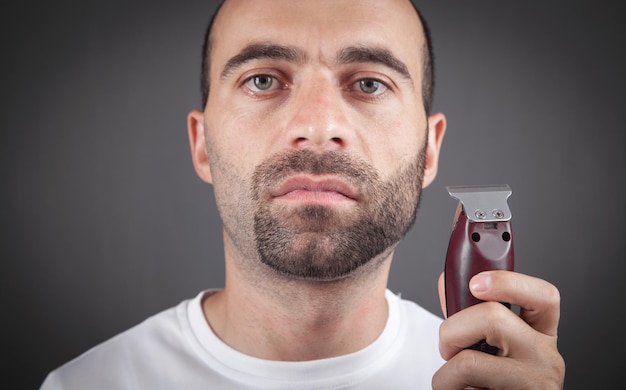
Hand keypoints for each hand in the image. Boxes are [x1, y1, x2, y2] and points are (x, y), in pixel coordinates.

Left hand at [432, 271, 564, 388]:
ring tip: (452, 382)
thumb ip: (469, 315)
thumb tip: (447, 282)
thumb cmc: (494, 382)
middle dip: (452, 329)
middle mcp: (547, 357)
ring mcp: (536, 384)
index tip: (475, 283)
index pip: (544, 295)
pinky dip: (448, 389)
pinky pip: (465, 388)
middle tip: (448, 349)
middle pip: (493, 318)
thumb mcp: (488, 345)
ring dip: (445, 372)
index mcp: (542, 334)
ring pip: (470, 360)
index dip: (508, 282)